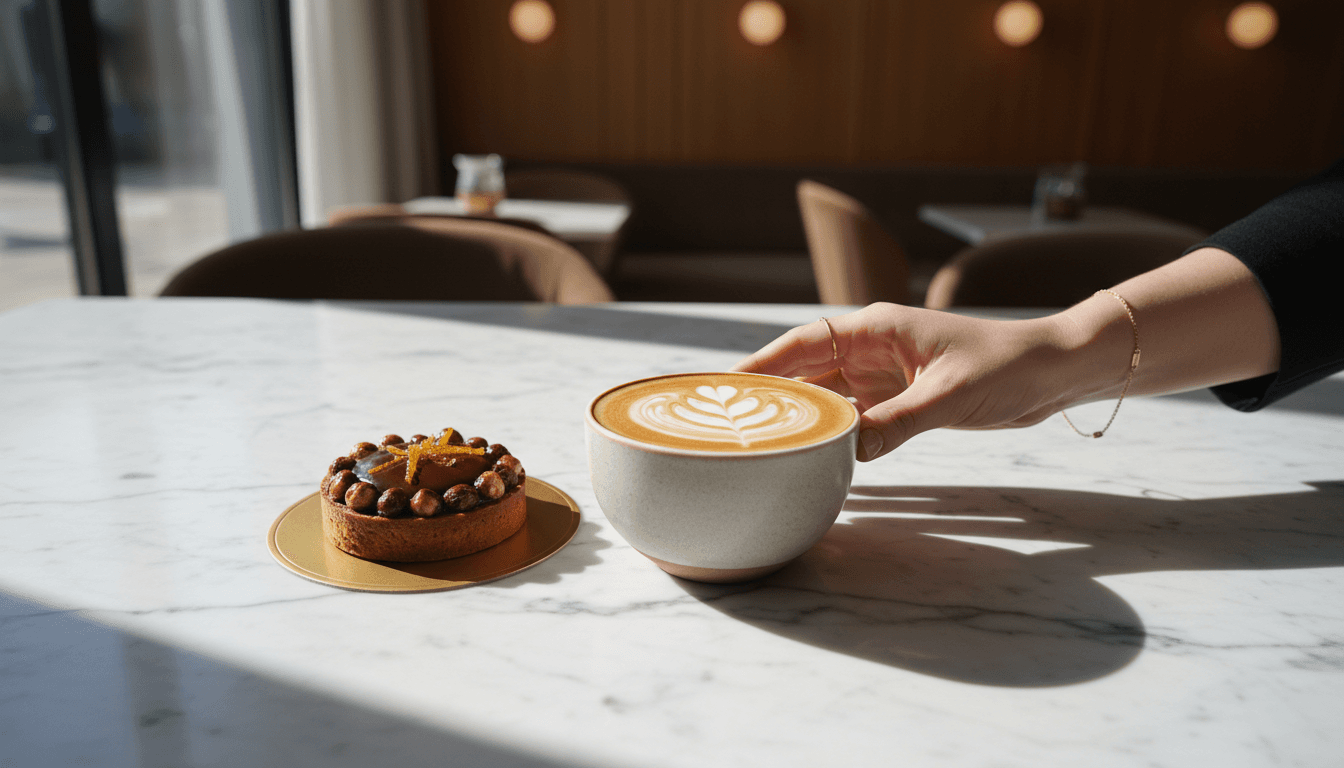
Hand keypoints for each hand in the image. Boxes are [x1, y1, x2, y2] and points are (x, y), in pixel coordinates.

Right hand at [732, 303, 1113, 460]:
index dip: (761, 363)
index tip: (725, 385)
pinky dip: (833, 433)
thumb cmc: (1006, 367)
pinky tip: (812, 453)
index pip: (802, 343)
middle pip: (805, 370)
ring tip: (760, 441)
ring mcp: (884, 375)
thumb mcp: (948, 397)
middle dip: (769, 393)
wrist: (1052, 373)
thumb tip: (847, 452)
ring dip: (800, 417)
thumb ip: (896, 424)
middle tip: (729, 423)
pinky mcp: (900, 399)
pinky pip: (853, 417)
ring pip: (826, 396)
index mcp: (877, 329)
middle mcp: (871, 348)